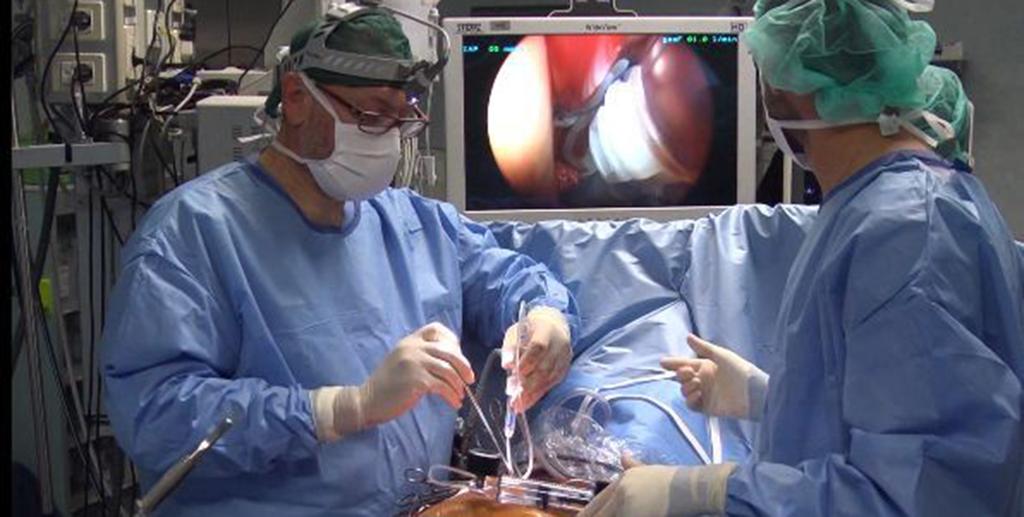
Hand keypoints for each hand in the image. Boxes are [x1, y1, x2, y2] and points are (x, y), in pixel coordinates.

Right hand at [312, 322, 474, 440]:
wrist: (367, 401)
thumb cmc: (387, 385)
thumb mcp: (402, 361)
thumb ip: (421, 356)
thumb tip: (450, 363)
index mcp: (409, 341)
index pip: (436, 329)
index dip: (452, 340)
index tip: (458, 356)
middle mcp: (412, 347)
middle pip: (449, 350)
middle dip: (463, 365)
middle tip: (469, 379)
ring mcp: (414, 363)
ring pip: (448, 369)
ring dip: (458, 384)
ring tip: (459, 395)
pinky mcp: (416, 380)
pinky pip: (442, 386)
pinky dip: (451, 395)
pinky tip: (453, 402)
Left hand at [501, 306, 571, 412]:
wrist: (553, 326)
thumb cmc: (530, 330)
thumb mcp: (516, 332)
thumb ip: (510, 347)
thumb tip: (507, 365)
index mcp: (546, 330)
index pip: (539, 346)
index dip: (528, 361)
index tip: (516, 372)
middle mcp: (560, 345)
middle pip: (545, 367)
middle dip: (528, 385)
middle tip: (514, 398)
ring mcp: (565, 358)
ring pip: (549, 378)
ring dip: (533, 393)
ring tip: (518, 405)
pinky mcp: (564, 368)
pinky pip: (552, 383)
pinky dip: (539, 394)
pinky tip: (528, 401)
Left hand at [579, 464, 736, 516]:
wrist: (692, 487)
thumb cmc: (674, 480)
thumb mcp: (650, 470)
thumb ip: (633, 465)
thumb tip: (623, 455)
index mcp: (622, 482)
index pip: (597, 502)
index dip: (588, 513)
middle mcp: (621, 493)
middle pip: (598, 513)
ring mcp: (628, 507)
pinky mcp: (637, 515)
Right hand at [660, 334, 767, 419]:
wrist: (753, 392)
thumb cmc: (740, 370)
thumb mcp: (720, 354)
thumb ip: (703, 347)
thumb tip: (688, 336)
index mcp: (706, 367)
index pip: (685, 364)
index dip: (674, 363)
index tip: (663, 362)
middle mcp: (703, 380)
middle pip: (682, 378)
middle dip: (681, 375)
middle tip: (687, 372)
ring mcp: (705, 394)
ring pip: (685, 391)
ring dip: (687, 387)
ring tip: (697, 384)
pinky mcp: (707, 408)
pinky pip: (691, 404)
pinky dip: (691, 399)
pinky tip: (698, 394)